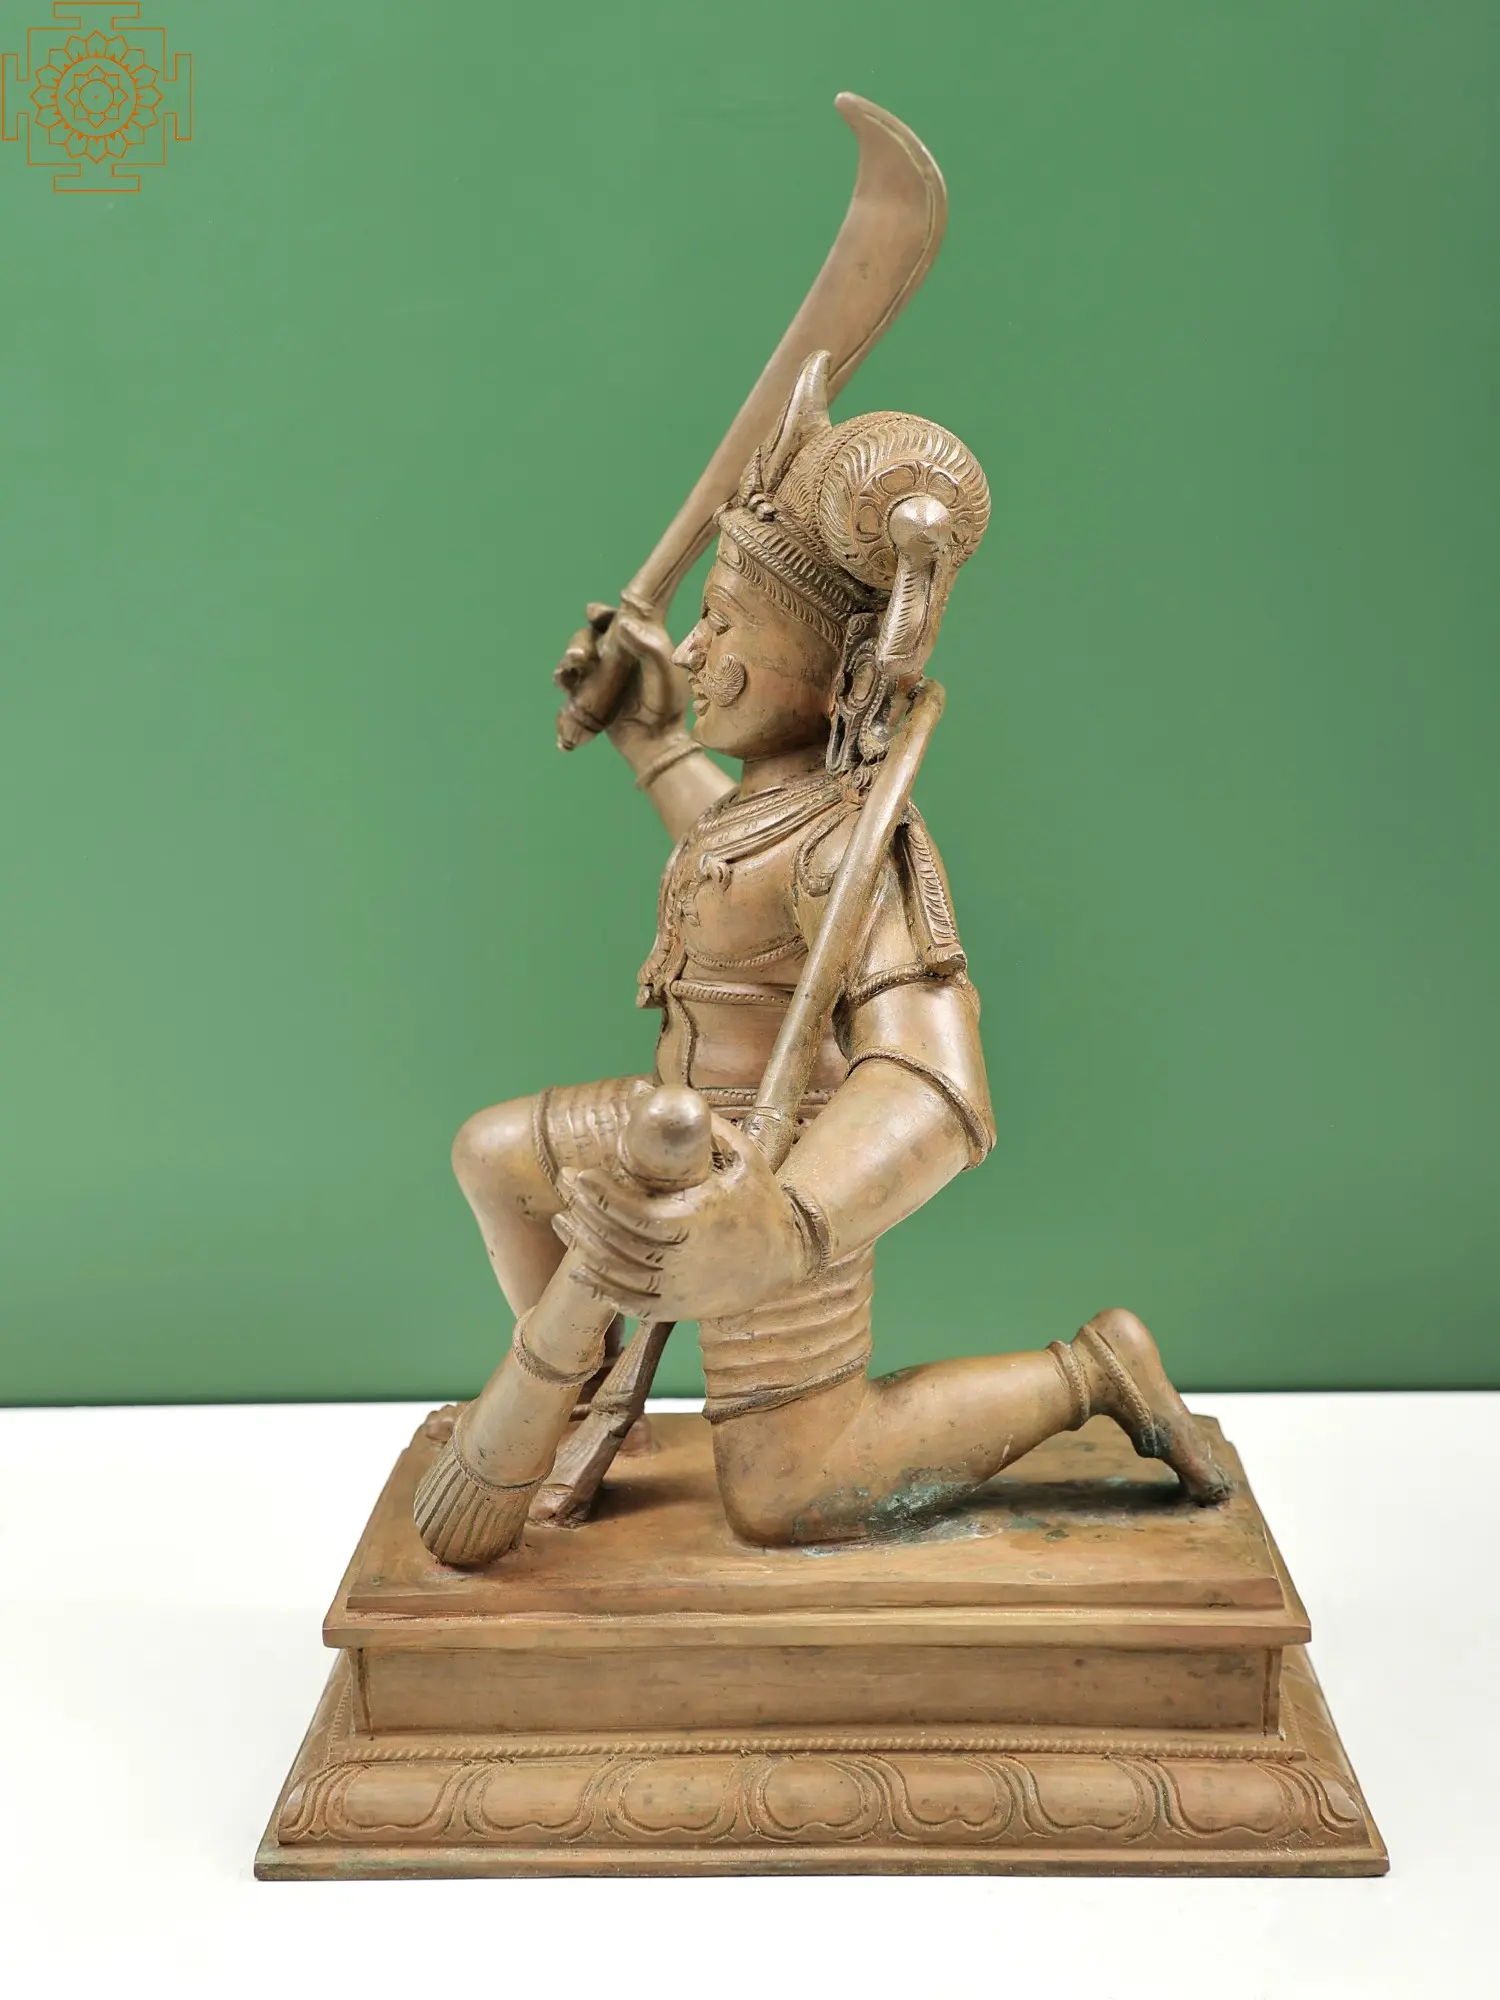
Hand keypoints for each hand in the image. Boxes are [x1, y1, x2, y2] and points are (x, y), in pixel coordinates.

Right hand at [554, 603, 687, 750]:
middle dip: (578, 644)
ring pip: (573, 663)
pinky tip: (562, 689)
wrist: (656, 742)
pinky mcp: (588, 699)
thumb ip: (650, 647)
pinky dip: (563, 689)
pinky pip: (570, 690)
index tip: (591, 613)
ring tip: (565, 675)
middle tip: (578, 657)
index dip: (600, 614)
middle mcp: (613, 657)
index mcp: (633, 644)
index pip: (613, 621)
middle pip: (586, 640)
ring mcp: (599, 678)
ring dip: (566, 666)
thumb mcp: (666, 672)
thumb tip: (624, 623)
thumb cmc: (667, 704)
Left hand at [563, 1116, 809, 1320]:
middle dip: (585, 1212)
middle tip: (564, 1185)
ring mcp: (679, 1289)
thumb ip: (700, 1123)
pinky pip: (629, 1302)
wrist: (790, 1256)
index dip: (599, 1195)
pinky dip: (601, 1286)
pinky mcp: (678, 1309)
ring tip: (562, 1220)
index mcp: (697, 1223)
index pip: (633, 1213)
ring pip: (617, 1272)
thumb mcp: (744, 1155)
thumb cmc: (763, 1200)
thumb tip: (647, 1088)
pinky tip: (581, 1265)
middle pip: (617, 1241)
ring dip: (583, 1246)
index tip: (577, 1173)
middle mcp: (684, 1261)